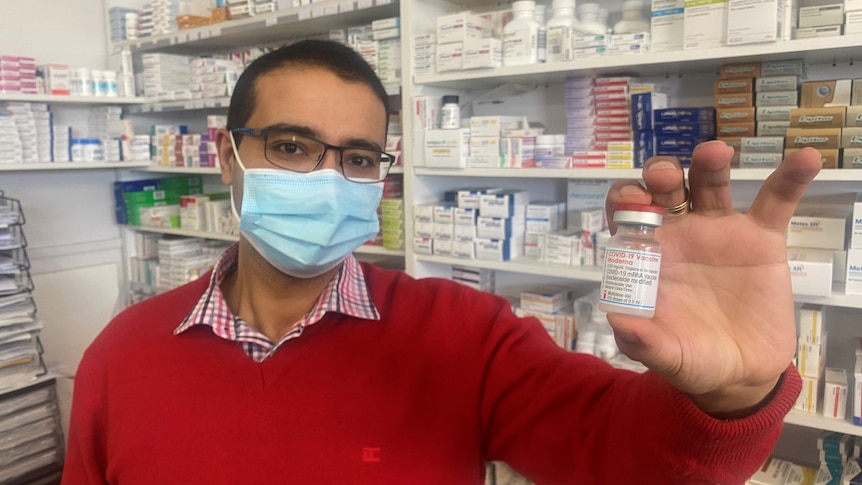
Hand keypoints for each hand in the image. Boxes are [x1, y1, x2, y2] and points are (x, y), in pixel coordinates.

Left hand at [604, 141, 821, 416]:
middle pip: (665, 190)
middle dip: (661, 175)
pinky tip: (806, 158)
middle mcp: (680, 234)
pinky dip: (791, 178)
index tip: (632, 202)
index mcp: (649, 255)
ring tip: (715, 152)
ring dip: (710, 164)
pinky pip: (776, 202)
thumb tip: (618, 322)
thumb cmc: (693, 359)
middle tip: (664, 177)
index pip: (626, 214)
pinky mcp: (761, 240)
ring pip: (711, 185)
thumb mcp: (665, 356)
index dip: (625, 200)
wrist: (742, 374)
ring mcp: (720, 232)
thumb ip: (642, 340)